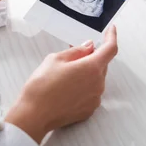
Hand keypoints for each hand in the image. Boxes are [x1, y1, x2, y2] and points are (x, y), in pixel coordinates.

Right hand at [5, 26, 117, 143]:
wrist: (33, 115)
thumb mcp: (56, 59)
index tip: (111, 30)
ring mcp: (95, 98)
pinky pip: (91, 92)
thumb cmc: (42, 87)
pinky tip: (67, 88)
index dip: (112, 36)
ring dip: (87, 72)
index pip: (111, 48)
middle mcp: (98, 84)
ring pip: (96, 78)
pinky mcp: (89, 110)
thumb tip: (89, 46)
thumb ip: (77, 51)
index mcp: (92, 68)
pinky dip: (84, 86)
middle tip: (75, 54)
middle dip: (92, 56)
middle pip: (102, 64)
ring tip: (66, 74)